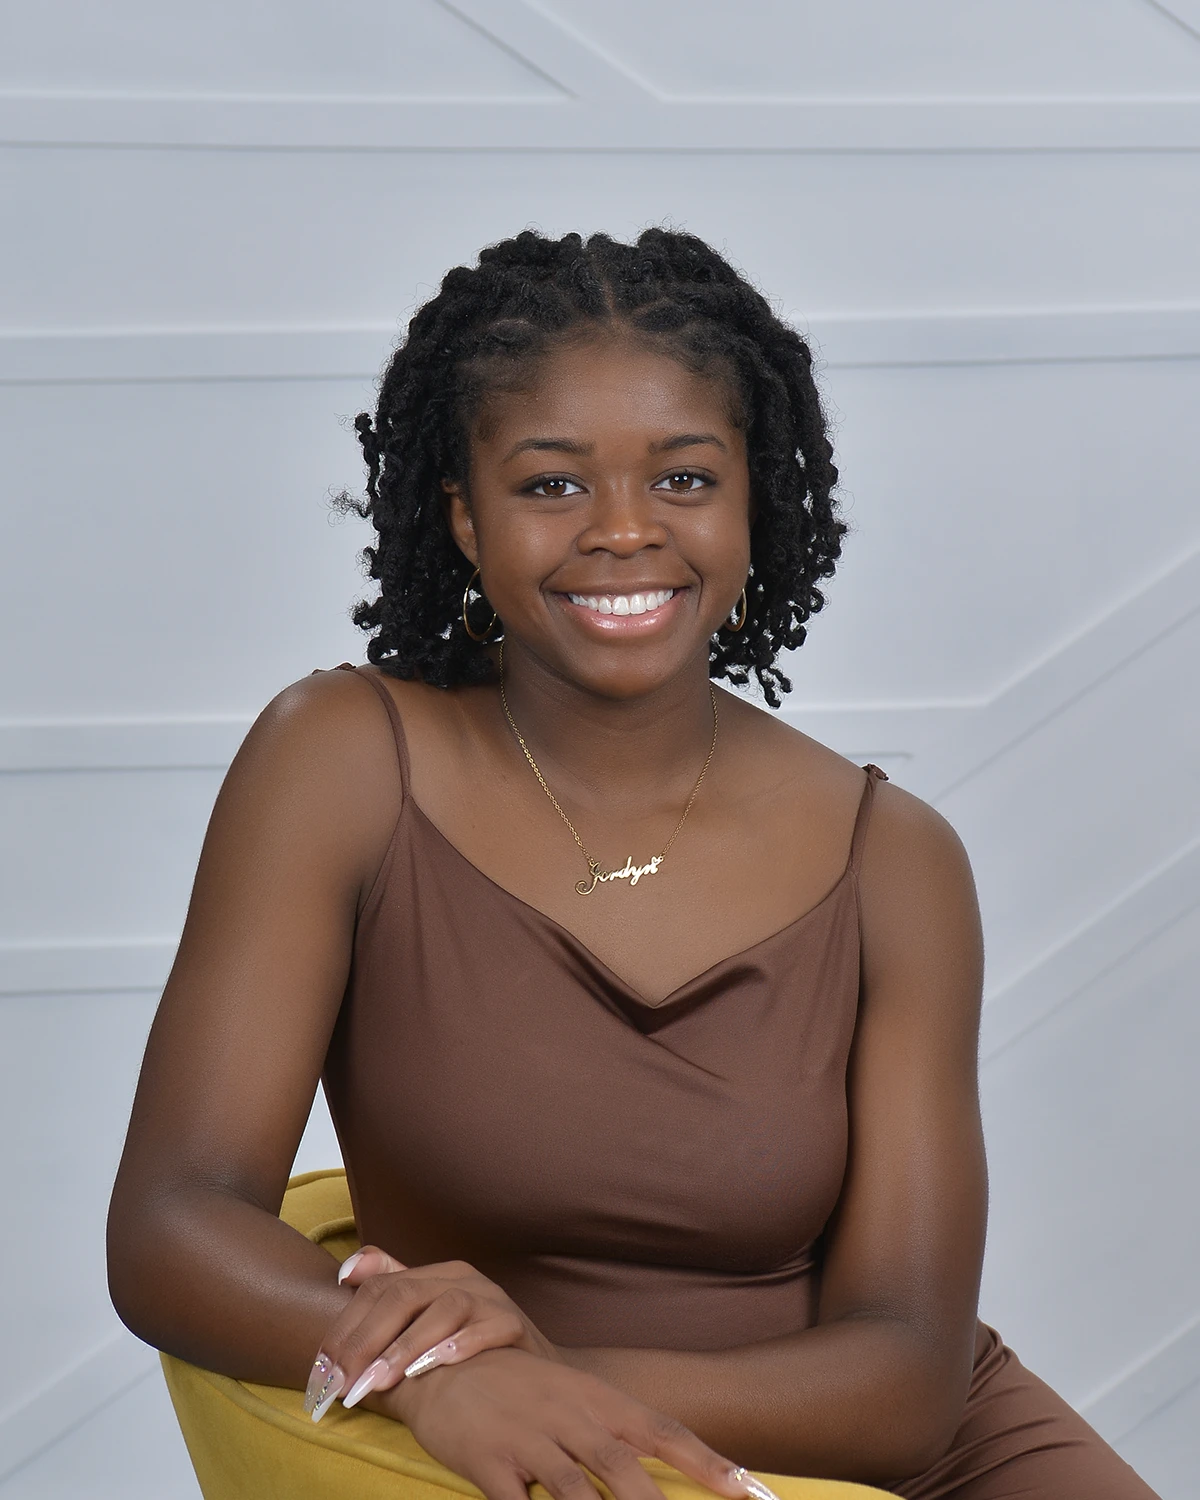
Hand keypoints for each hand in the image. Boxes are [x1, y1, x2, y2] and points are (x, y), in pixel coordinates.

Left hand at [304, 1248, 561, 1417]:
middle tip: (343, 1383)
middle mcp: (462, 1278)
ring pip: (444, 1308)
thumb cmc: (471, 1346)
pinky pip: (489, 1327)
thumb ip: (392, 1289)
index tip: (322, 1368)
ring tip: (380, 1381)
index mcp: (436, 1274)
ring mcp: (491, 1298)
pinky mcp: (515, 1323)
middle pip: (406, 1293)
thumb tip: (347, 1271)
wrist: (534, 1372)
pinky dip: (462, 1343)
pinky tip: (437, 1365)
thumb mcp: (429, 1317)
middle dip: (368, 1340)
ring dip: (407, 1346)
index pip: (380, 1286)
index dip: (347, 1325)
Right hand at [367, 1345, 772, 1499]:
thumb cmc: (521, 1390)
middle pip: (624, 1468)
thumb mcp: (574, 1398)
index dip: (710, 1464)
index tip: (751, 1493)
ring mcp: (530, 1438)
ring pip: (575, 1493)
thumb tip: (662, 1473)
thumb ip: (615, 1435)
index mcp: (600, 1400)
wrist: (445, 1364)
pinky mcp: (489, 1461)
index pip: (665, 1434)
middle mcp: (571, 1415)